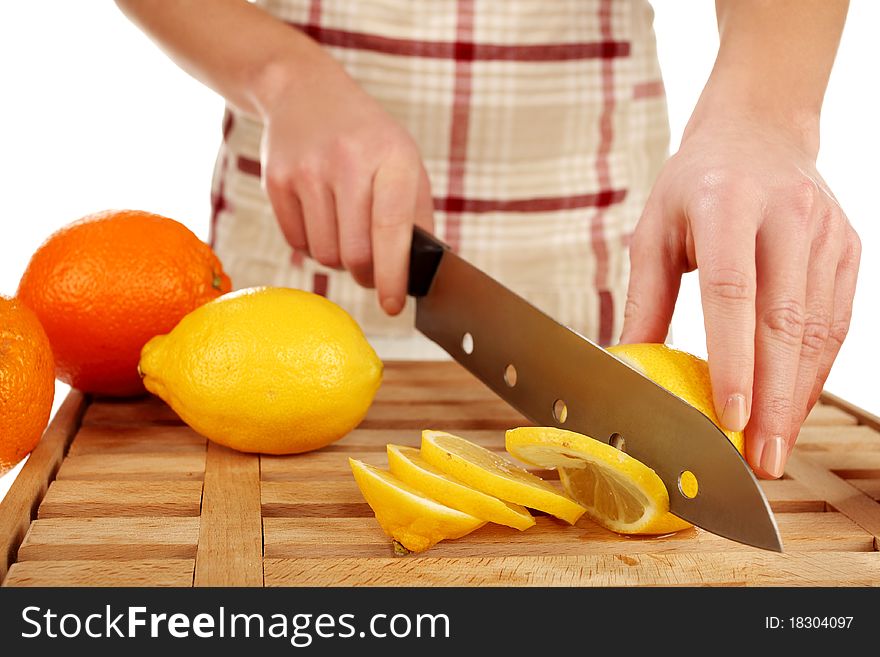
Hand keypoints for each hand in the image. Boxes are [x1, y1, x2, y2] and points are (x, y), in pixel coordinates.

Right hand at [259, 61, 433, 314]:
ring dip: (339, 261)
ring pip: (325, 255)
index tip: (394, 306)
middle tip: (372, 271)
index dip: (393, 275)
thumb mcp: (405, 164)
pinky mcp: (276, 180)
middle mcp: (348, 160)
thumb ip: (418, 219)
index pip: (392, 228)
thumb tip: (421, 276)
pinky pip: (298, 244)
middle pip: (356, 254)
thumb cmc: (369, 140)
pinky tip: (321, 219)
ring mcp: (307, 169)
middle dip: (368, 275)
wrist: (305, 93)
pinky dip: (314, 246)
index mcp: (392, 157)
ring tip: (346, 232)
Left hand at [620, 116, 860, 477]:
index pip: (732, 293)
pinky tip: (796, 407)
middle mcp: (786, 216)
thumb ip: (645, 301)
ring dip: (798, 397)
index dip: (734, 360)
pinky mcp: (847, 249)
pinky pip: (836, 322)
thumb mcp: (654, 231)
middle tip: (759, 458)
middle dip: (774, 400)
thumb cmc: (694, 185)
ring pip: (817, 330)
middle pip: (784, 322)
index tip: (730, 416)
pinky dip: (816, 371)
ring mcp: (825, 233)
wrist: (759, 131)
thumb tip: (627, 367)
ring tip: (776, 448)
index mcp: (726, 205)